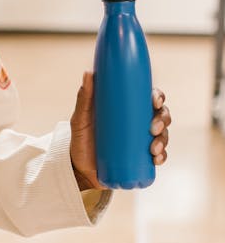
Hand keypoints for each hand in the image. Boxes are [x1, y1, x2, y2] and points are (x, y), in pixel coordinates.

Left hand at [69, 72, 171, 189]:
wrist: (79, 169)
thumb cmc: (81, 140)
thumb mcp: (81, 119)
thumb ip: (84, 98)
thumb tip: (89, 73)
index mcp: (128, 108)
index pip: (149, 97)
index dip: (158, 96)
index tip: (155, 100)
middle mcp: (138, 122)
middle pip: (161, 114)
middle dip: (163, 120)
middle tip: (153, 129)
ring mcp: (141, 140)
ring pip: (163, 134)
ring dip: (163, 140)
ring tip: (153, 149)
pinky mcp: (142, 158)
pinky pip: (159, 155)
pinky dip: (162, 157)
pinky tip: (157, 159)